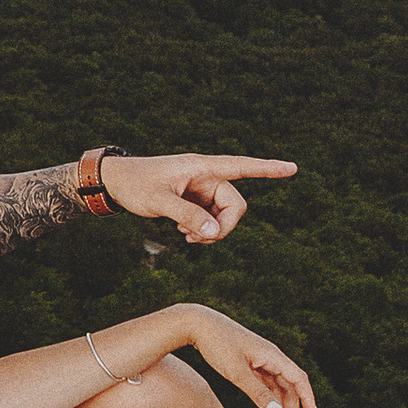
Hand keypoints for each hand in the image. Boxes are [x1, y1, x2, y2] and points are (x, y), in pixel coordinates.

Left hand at [98, 150, 295, 246]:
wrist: (114, 183)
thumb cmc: (135, 185)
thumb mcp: (159, 202)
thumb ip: (188, 217)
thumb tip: (215, 233)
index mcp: (202, 167)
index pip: (242, 167)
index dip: (268, 169)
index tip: (292, 168)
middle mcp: (206, 176)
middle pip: (234, 204)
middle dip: (224, 226)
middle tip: (200, 241)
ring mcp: (201, 188)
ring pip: (223, 214)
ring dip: (212, 231)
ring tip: (187, 237)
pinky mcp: (194, 199)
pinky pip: (211, 218)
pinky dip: (203, 230)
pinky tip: (185, 234)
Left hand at [184, 307, 317, 407]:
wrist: (197, 324)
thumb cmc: (217, 345)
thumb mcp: (236, 372)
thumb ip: (257, 393)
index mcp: (272, 355)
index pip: (298, 378)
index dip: (308, 397)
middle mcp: (270, 356)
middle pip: (289, 384)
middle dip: (293, 407)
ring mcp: (259, 359)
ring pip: (278, 384)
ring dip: (282, 404)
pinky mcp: (248, 362)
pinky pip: (266, 382)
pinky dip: (269, 397)